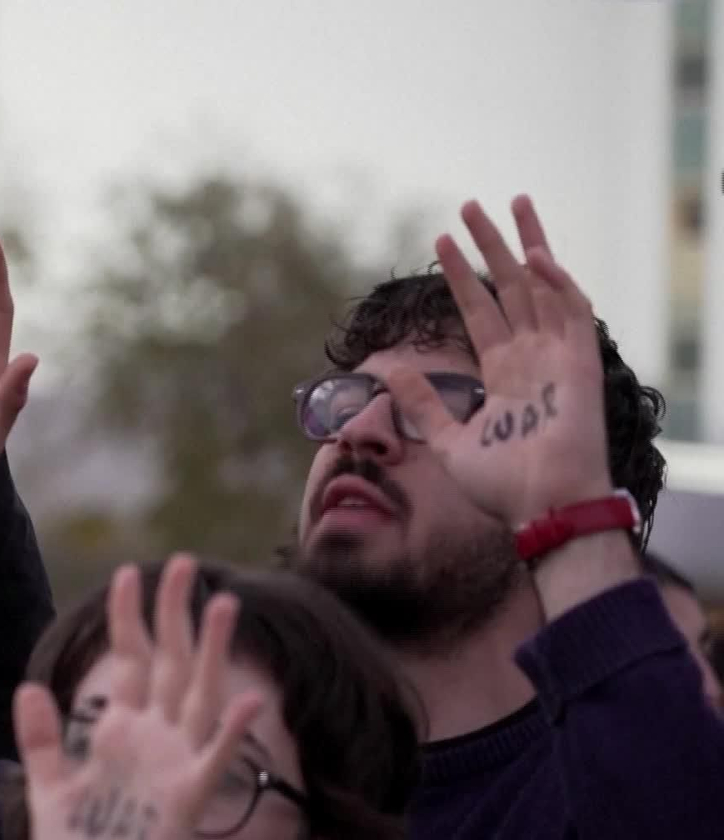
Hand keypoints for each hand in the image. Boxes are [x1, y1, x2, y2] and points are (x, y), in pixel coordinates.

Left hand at [14, 556, 264, 839]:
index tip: (129, 572)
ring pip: (198, 696)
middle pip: (169, 663)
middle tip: (184, 562)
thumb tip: (30, 686)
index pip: (129, 661)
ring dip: (211, 652)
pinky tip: (249, 701)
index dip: (129, 617)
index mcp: (120, 734)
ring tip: (222, 604)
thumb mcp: (48, 791)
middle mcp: (153, 741)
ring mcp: (174, 767)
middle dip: (174, 614)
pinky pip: (215, 761)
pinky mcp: (186, 801)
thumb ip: (41, 740)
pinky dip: (231, 732)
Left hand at [384, 196, 611, 524]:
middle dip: (492, 246)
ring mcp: (557, 359)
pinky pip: (573, 314)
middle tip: (471, 205)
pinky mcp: (580, 366)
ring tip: (508, 204)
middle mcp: (532, 359)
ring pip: (543, 286)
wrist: (540, 509)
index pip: (481, 312)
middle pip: (511, 288)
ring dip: (527, 245)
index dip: (462, 277)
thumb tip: (385, 370)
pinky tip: (534, 256)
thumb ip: (421, 403)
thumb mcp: (446, 440)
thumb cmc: (499, 486)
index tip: (441, 241)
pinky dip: (558, 283)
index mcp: (504, 375)